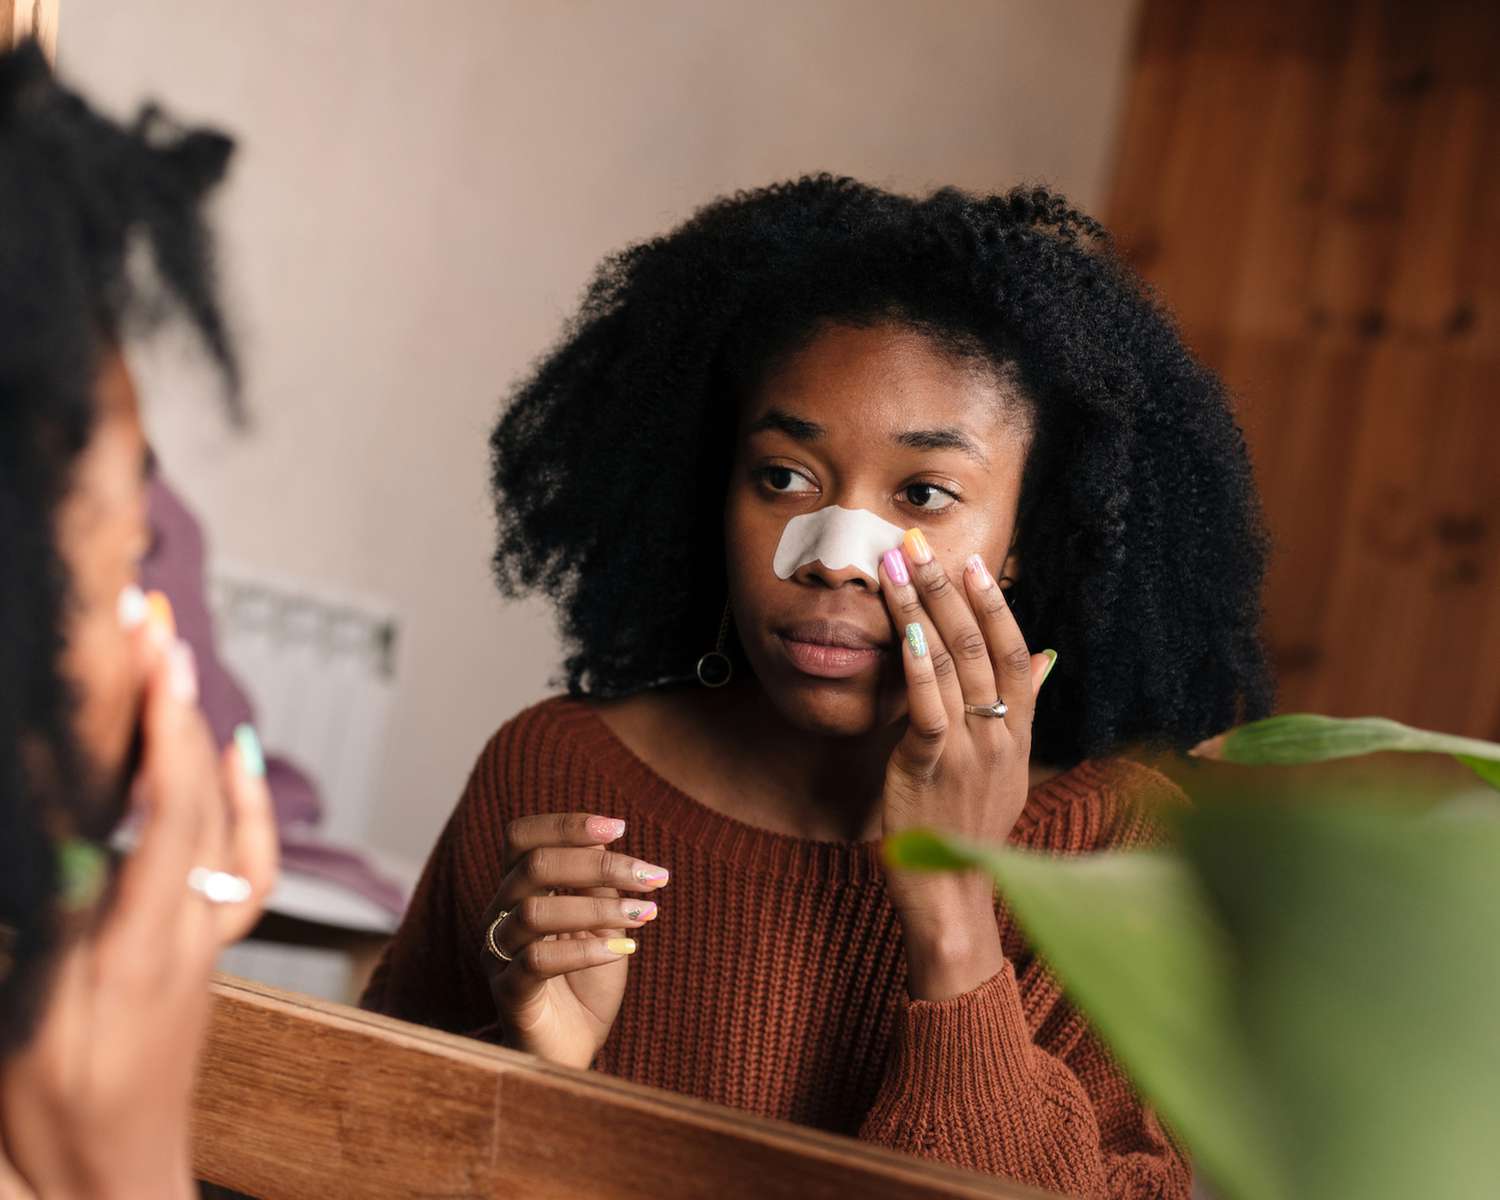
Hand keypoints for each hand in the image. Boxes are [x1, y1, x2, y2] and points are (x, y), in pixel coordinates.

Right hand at [0, 623, 276, 1198]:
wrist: (114, 1177)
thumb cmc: (50, 1112)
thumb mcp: (18, 1015)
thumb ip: (35, 919)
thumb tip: (52, 833)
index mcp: (133, 943)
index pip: (167, 810)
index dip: (163, 725)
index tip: (150, 649)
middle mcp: (187, 927)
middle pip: (196, 791)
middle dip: (172, 700)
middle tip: (148, 620)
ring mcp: (207, 935)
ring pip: (224, 814)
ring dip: (199, 733)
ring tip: (170, 660)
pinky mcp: (210, 946)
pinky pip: (247, 862)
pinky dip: (246, 800)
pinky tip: (235, 751)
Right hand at [482, 814, 667, 1068]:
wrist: (572, 1046)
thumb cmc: (585, 978)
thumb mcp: (600, 922)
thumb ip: (597, 884)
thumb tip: (607, 837)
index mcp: (516, 889)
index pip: (522, 837)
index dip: (566, 824)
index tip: (620, 827)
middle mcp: (498, 915)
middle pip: (533, 866)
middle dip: (599, 863)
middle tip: (651, 875)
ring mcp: (498, 954)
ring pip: (534, 910)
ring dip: (598, 907)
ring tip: (644, 914)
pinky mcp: (508, 993)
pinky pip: (537, 961)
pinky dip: (586, 949)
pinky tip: (623, 948)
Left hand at [877, 532, 1052, 1000]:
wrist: (955, 892)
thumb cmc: (971, 824)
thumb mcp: (1007, 765)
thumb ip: (1020, 708)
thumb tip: (1045, 657)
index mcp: (1018, 730)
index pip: (1014, 650)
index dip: (993, 602)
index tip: (973, 560)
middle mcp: (1000, 734)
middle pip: (980, 644)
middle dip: (947, 587)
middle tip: (919, 542)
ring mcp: (969, 750)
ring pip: (952, 664)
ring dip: (922, 608)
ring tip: (897, 565)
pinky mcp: (931, 767)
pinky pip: (929, 708)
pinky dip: (918, 665)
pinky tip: (907, 629)